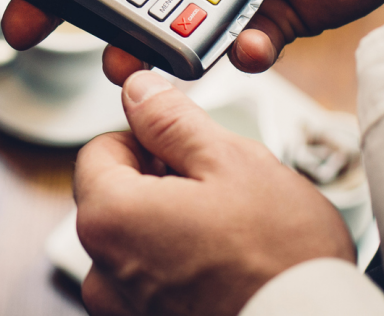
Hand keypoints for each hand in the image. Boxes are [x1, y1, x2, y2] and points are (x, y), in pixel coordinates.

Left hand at [76, 69, 354, 315]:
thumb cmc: (282, 264)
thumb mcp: (229, 162)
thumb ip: (170, 119)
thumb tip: (138, 91)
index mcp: (109, 218)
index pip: (101, 149)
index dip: (146, 139)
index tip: (185, 149)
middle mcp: (103, 271)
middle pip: (117, 196)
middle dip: (162, 184)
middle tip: (219, 193)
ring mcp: (126, 310)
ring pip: (138, 241)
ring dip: (173, 229)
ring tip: (230, 237)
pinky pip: (154, 282)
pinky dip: (181, 270)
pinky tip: (227, 271)